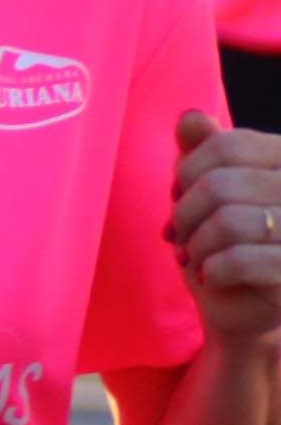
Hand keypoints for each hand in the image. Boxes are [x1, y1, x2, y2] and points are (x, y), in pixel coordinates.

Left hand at [167, 109, 280, 344]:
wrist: (245, 307)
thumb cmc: (226, 242)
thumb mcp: (209, 192)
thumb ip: (204, 151)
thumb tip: (191, 117)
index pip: (226, 146)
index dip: (188, 172)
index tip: (179, 196)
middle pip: (220, 185)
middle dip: (186, 213)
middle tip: (181, 235)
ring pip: (229, 221)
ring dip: (197, 244)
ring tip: (195, 256)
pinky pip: (241, 260)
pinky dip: (213, 269)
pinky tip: (211, 275)